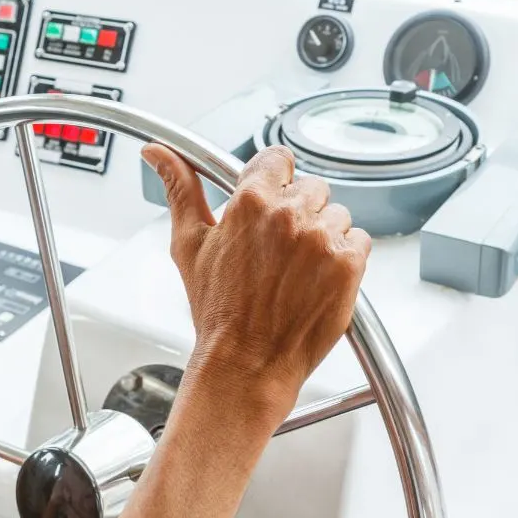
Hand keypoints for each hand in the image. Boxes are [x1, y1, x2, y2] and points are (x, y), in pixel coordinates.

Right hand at [141, 143, 371, 426]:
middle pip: (310, 187)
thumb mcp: (189, 245)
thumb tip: (158, 153)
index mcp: (250, 201)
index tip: (273, 196)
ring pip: (336, 214)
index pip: (278, 159)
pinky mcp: (348, 263)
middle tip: (279, 249)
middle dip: (298, 212)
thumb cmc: (218, 311)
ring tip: (298, 270)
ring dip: (322, 235)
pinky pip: (359, 239)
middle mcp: (289, 215)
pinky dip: (345, 256)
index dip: (275, 179)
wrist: (247, 363)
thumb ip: (179, 189)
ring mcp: (322, 239)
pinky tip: (318, 279)